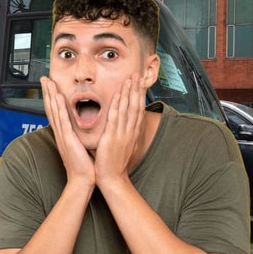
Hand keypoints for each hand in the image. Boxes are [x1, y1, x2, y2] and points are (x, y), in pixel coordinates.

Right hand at [41, 77, 95, 190]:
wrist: (82, 182)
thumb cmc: (83, 167)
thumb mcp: (79, 148)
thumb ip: (78, 138)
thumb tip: (80, 131)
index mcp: (64, 135)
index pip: (56, 113)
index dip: (52, 99)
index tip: (51, 86)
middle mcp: (60, 134)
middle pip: (51, 109)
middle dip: (48, 93)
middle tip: (44, 78)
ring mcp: (62, 136)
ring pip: (54, 112)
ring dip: (51, 96)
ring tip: (48, 82)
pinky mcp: (68, 140)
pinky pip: (63, 121)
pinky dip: (59, 108)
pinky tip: (58, 98)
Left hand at [94, 73, 146, 190]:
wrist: (112, 179)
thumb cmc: (114, 163)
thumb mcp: (121, 145)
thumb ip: (121, 133)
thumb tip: (120, 125)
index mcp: (132, 133)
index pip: (138, 110)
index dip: (139, 95)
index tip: (140, 83)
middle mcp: (130, 131)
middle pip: (136, 106)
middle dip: (136, 89)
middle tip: (137, 74)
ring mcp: (122, 134)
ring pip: (128, 109)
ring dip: (129, 93)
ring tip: (130, 78)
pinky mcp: (112, 138)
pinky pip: (116, 118)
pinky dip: (118, 105)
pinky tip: (119, 95)